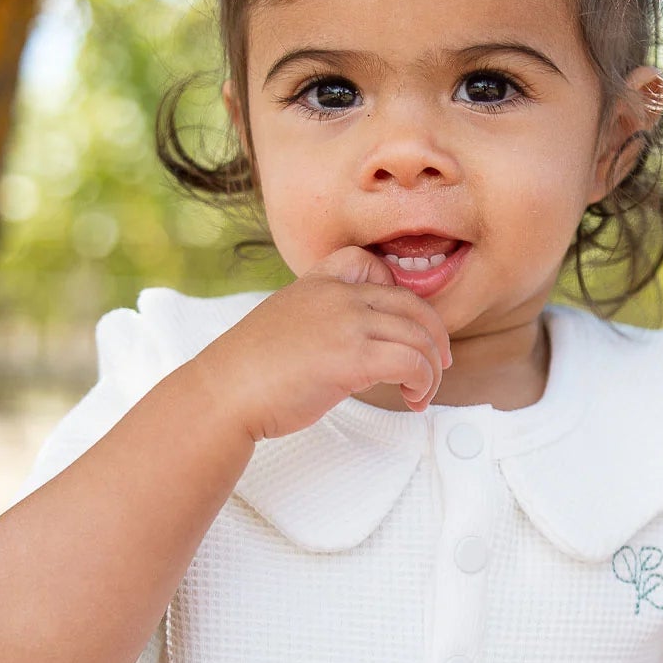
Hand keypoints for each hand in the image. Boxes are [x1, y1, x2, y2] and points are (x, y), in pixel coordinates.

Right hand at [210, 245, 453, 442]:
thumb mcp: (285, 325)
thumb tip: (347, 348)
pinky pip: (412, 362)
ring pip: (419, 337)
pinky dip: (423, 382)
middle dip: (433, 336)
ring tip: (421, 393)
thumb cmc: (248, 371)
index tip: (400, 324)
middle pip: (410, 304)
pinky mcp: (354, 358)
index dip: (396, 289)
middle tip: (437, 363)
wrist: (225, 393)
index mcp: (316, 283)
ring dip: (430, 369)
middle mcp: (337, 296)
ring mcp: (347, 324)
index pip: (369, 263)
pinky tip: (413, 399)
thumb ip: (319, 323)